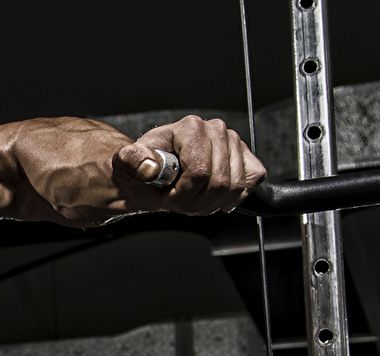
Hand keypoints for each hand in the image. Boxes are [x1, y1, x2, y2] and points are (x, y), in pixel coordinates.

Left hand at [114, 114, 266, 213]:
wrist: (152, 172)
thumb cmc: (142, 167)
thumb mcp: (128, 164)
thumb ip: (134, 162)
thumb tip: (149, 168)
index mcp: (190, 127)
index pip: (199, 172)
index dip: (183, 194)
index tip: (167, 197)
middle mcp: (215, 129)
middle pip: (219, 182)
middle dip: (195, 202)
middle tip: (178, 202)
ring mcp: (234, 142)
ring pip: (235, 186)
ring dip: (210, 204)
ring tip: (191, 200)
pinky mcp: (246, 156)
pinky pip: (252, 181)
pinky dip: (232, 197)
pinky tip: (212, 198)